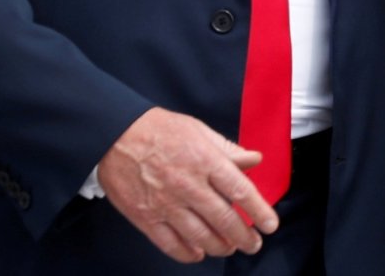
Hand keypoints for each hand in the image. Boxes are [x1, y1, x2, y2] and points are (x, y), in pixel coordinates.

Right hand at [97, 107, 276, 263]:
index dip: (260, 211)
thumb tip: (254, 159)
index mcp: (205, 160)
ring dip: (221, 246)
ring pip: (201, 236)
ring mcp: (166, 204)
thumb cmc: (157, 130)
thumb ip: (228, 149)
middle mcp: (188, 185)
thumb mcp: (198, 130)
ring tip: (230, 248)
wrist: (114, 135)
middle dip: (244, 236)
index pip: (241, 191)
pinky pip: (172, 244)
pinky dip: (189, 253)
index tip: (270, 224)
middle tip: (254, 244)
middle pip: (224, 219)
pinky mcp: (146, 218)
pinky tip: (199, 252)